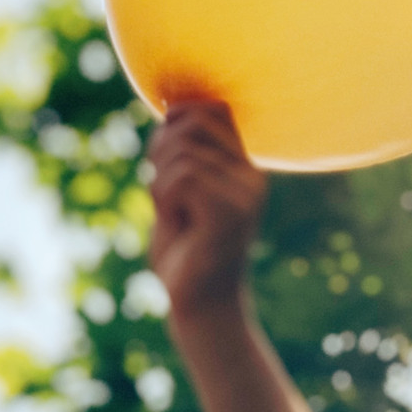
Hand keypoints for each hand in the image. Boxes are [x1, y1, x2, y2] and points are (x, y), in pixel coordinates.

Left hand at [147, 101, 266, 320]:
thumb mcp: (178, 191)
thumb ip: (180, 152)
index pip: (213, 108)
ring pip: (181, 154)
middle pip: (194, 122)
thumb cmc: (184, 250)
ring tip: (173, 215)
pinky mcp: (231, 211)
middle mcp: (253, 175)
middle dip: (161, 149)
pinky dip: (162, 198)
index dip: (177, 119)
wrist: (200, 305)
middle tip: (161, 191)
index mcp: (245, 167)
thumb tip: (173, 106)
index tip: (162, 159)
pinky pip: (182, 178)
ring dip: (159, 184)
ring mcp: (246, 193)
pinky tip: (175, 224)